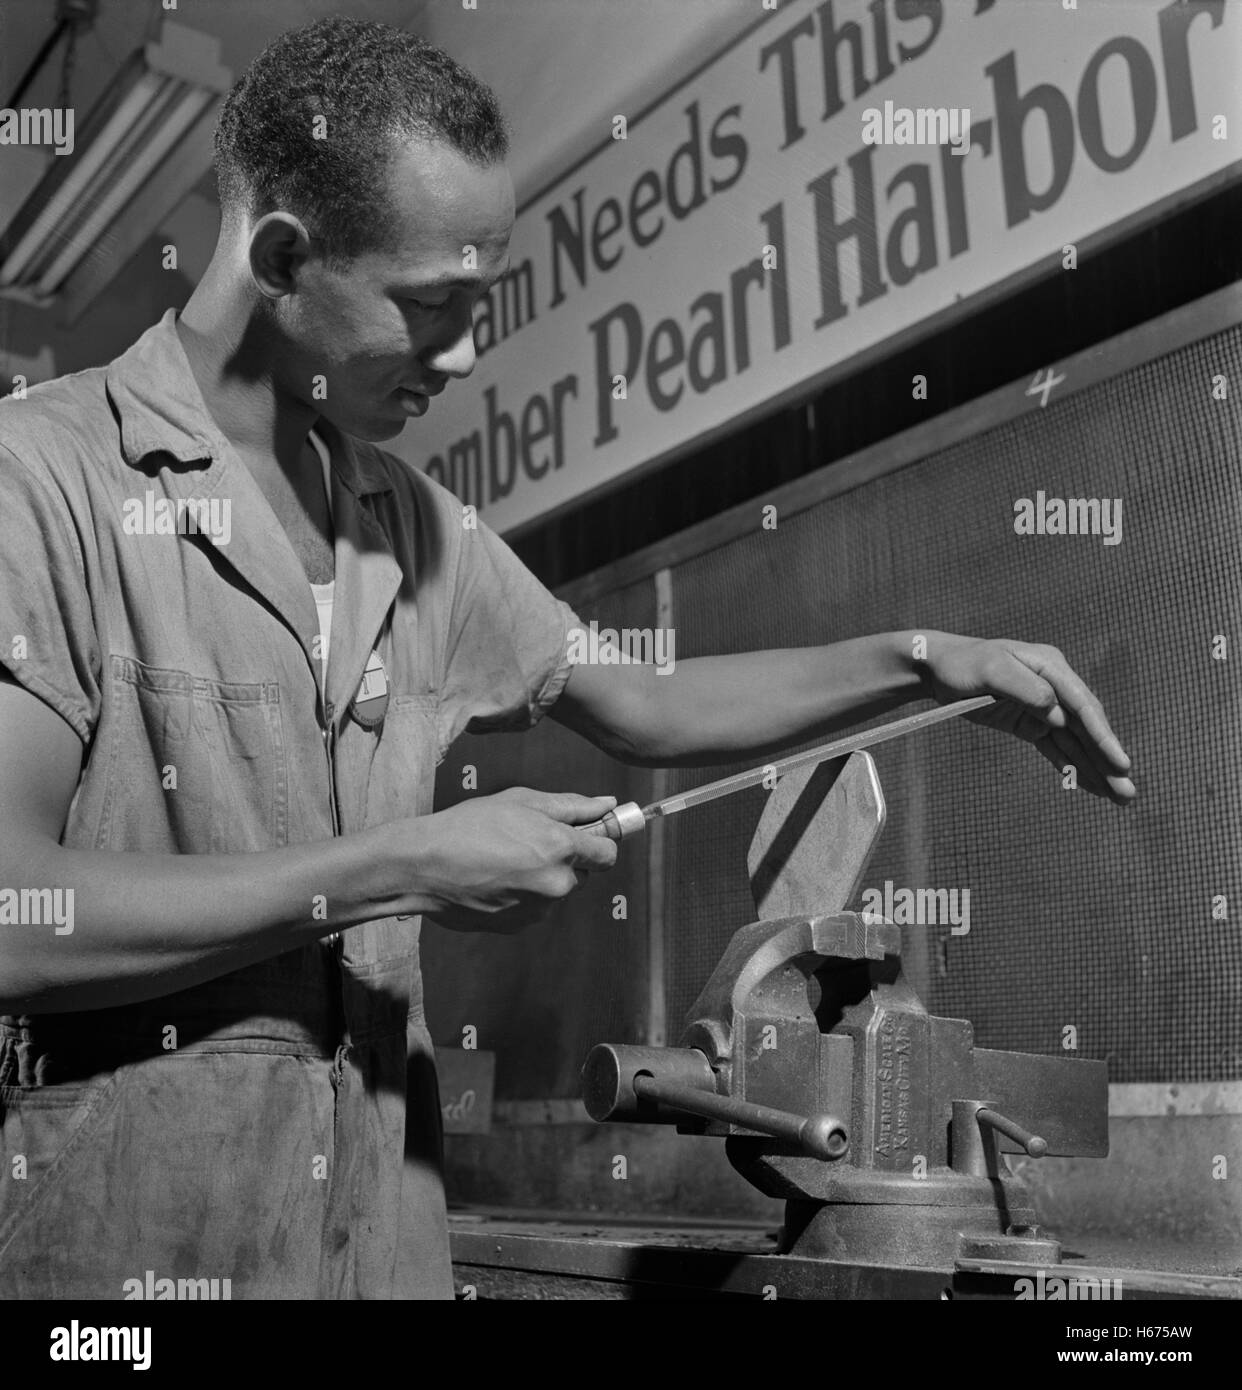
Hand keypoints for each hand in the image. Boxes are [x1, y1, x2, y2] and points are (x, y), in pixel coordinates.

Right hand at [415, 787, 618, 933]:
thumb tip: (607, 804)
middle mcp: (556, 882)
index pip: (608, 854)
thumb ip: (571, 805)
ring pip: (555, 890)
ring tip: (503, 860)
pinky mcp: (519, 925)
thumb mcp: (521, 801)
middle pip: (581, 873)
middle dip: (564, 858)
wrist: (423, 866)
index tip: (588, 835)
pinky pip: (534, 907)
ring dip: (541, 878)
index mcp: (560, 847)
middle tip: (528, 842)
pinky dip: (522, 895)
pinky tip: (495, 879)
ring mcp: (538, 908)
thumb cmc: (469, 825)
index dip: (599, 842)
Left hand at [916, 633, 1134, 803]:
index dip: (1103, 736)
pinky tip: (1091, 787)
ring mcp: (1044, 706)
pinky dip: (1072, 767)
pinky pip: (1056, 747)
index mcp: (1051, 667)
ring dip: (1096, 770)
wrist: (940, 668)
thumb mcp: (991, 669)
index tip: (1121, 764)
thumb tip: (1056, 711)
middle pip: (1087, 728)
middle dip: (1108, 761)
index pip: (1083, 705)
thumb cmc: (964, 664)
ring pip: (1075, 742)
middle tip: (1128, 794)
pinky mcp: (1030, 722)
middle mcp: (1054, 687)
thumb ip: (1024, 688)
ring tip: (1120, 799)